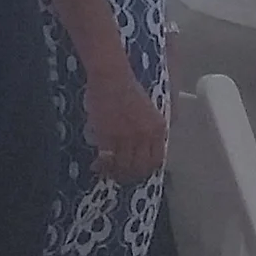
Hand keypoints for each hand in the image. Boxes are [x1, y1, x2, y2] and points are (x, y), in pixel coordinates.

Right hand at [84, 67, 166, 183]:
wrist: (112, 79)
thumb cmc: (128, 89)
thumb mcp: (151, 108)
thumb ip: (154, 126)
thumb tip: (154, 142)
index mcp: (159, 128)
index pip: (158, 159)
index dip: (147, 169)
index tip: (138, 171)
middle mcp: (146, 135)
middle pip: (141, 167)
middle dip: (131, 175)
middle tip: (120, 176)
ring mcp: (128, 137)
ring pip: (124, 166)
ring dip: (115, 173)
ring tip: (107, 172)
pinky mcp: (109, 136)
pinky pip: (107, 159)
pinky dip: (102, 165)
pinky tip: (96, 165)